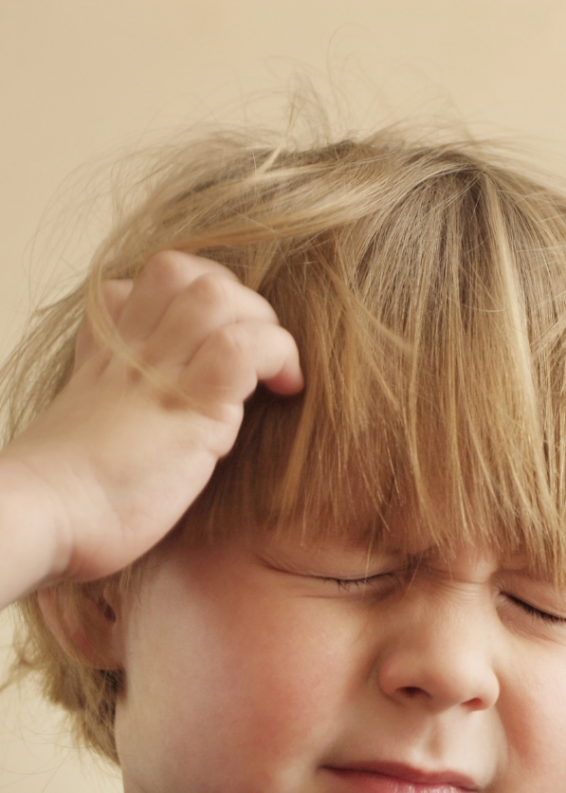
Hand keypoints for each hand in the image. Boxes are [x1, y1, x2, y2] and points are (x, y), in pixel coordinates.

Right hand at [1, 251, 301, 586]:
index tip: (214, 338)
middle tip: (258, 350)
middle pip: (182, 270)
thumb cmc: (69, 494)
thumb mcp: (86, 426)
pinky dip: (277, 355)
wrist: (45, 515)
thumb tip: (141, 407)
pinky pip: (243, 347)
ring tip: (275, 369)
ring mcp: (159, 369)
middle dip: (237, 299)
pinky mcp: (191, 402)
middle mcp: (131, 349)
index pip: (143, 282)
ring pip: (217, 295)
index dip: (189, 295)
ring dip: (262, 323)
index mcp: (107, 352)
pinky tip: (286, 388)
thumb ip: (116, 398)